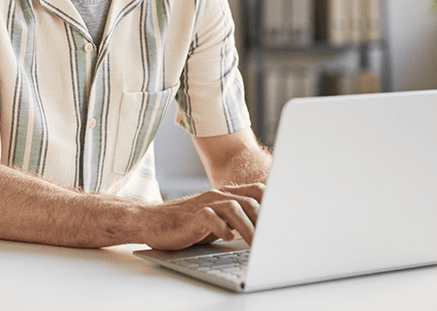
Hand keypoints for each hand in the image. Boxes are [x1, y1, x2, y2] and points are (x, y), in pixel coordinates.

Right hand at [138, 183, 263, 250]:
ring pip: (235, 208)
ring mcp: (205, 204)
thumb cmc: (186, 223)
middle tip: (273, 239)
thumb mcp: (216, 218)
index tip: (284, 220)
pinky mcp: (192, 216)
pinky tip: (227, 237)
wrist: (152, 221)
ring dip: (249, 227)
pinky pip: (211, 218)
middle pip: (251, 201)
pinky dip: (222, 228)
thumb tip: (262, 230)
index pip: (257, 191)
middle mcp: (217, 196)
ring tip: (256, 244)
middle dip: (265, 221)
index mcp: (225, 195)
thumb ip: (235, 219)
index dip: (273, 203)